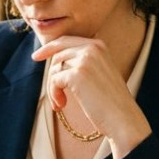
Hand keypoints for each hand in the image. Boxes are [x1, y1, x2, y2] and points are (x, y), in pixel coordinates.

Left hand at [32, 35, 150, 158]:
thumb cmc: (109, 101)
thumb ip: (82, 61)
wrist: (122, 118)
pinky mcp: (77, 75)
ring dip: (53, 88)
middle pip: (57, 55)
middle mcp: (92, 48)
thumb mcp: (98, 73)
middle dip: (53, 76)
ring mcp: (85, 60)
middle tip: (56, 96)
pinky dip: (54, 94)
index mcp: (98, 45)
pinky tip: (62, 105)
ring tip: (60, 103)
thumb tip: (54, 58)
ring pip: (54, 68)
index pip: (65, 41)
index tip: (36, 57)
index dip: (49, 48)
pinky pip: (54, 81)